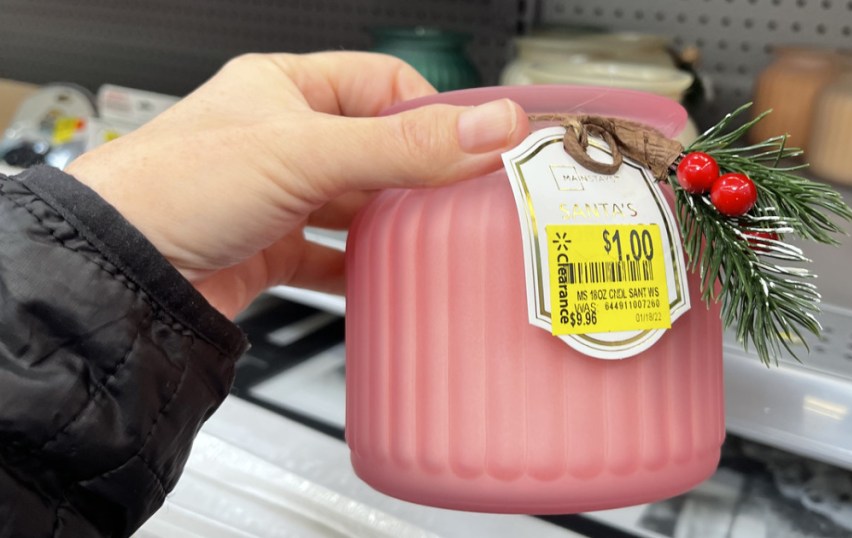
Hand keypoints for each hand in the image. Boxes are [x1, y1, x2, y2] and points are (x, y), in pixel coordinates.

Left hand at [66, 52, 528, 317]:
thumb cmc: (174, 188)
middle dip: (416, 173)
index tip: (473, 142)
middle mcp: (279, 138)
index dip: (431, 109)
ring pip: (355, 204)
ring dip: (390, 223)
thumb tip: (490, 129)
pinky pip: (331, 256)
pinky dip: (359, 269)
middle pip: (375, 148)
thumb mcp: (306, 153)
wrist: (119, 275)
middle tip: (462, 195)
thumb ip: (405, 146)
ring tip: (431, 238)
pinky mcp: (269, 249)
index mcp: (283, 87)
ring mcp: (275, 196)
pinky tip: (383, 278)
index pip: (381, 83)